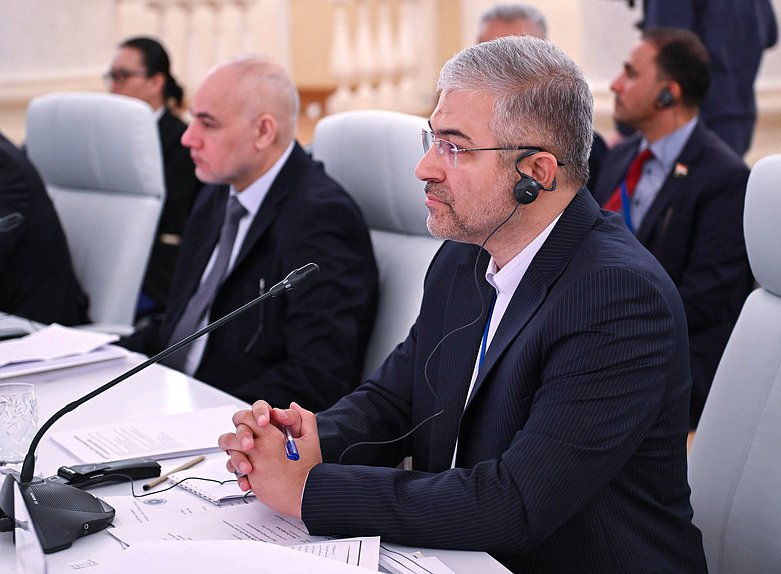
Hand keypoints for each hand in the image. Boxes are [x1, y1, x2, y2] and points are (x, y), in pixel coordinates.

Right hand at [218, 401, 321, 518]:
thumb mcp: (309, 441)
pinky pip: (233, 466)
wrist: (301, 495)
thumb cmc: (306, 468)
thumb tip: (287, 407)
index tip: (264, 423)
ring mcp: (252, 452)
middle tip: (250, 446)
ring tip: (248, 468)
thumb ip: (300, 418)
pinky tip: (248, 481)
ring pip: (231, 445)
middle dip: (243, 434)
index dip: (259, 413)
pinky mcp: (247, 468)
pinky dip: (239, 475)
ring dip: (236, 456)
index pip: (259, 409)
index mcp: (275, 426)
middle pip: (241, 425)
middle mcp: (262, 437)